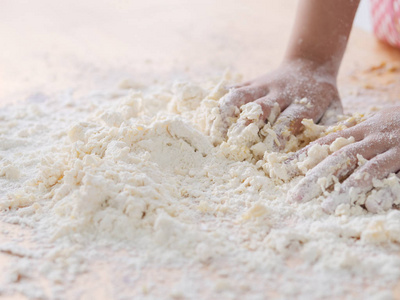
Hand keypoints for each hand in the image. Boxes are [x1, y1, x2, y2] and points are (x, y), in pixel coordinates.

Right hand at [219, 59, 341, 147]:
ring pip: (241, 96)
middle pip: (261, 107)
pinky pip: (233, 89)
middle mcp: (281, 93)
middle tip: (233, 145)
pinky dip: (220, 102)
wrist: (310, 64)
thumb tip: (325, 152)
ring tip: (214, 133)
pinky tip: (208, 118)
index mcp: (304, 102)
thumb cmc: (322, 95)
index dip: (278, 136)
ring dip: (226, 113)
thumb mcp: (336, 109)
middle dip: (247, 126)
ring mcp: (263, 85)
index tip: (267, 153)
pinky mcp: (251, 82)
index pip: (290, 120)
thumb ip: (332, 128)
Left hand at [288, 106, 399, 212]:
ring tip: (326, 208)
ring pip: (362, 168)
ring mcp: (390, 147)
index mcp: (359, 129)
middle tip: (295, 198)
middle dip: (314, 178)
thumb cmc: (399, 120)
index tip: (282, 169)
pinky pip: (390, 175)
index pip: (323, 143)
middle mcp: (371, 137)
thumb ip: (352, 138)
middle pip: (336, 157)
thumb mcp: (373, 124)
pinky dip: (378, 188)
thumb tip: (325, 152)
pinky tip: (367, 204)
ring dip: (343, 189)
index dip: (302, 156)